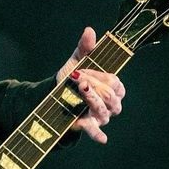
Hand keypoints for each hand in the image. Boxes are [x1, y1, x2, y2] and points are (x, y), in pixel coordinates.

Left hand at [55, 27, 125, 143]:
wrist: (53, 95)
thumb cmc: (71, 78)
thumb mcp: (77, 61)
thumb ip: (85, 48)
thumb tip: (89, 30)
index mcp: (112, 87)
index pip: (115, 83)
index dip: (101, 76)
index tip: (83, 70)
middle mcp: (110, 104)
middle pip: (112, 97)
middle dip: (95, 86)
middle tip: (79, 78)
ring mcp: (100, 116)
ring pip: (104, 111)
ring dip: (93, 99)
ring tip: (81, 90)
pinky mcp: (87, 125)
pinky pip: (96, 131)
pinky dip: (99, 135)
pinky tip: (102, 138)